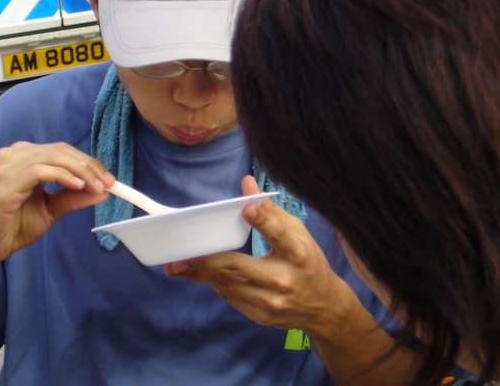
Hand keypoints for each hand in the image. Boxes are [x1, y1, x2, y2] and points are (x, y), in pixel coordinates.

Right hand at [0, 141, 113, 268]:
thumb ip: (74, 196)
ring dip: (80, 171)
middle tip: (108, 183)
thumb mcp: (52, 208)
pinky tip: (77, 186)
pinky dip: (62, 176)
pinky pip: (39, 171)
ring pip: (52, 157)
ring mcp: (6, 167)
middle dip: (89, 166)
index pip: (62, 150)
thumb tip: (104, 190)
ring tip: (96, 186)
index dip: (88, 162)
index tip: (109, 179)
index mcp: (24, 156)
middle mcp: (13, 155)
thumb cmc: (15, 225)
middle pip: (60, 150)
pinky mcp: (4, 184)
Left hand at [165, 176, 358, 337]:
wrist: (323, 307)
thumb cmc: (307, 262)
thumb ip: (270, 210)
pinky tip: (201, 275)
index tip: (247, 209)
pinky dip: (216, 284)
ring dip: (201, 275)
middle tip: (181, 256)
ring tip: (177, 266)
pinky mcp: (261, 315)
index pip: (280, 235)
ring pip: (229, 285)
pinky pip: (231, 297)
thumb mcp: (297, 233)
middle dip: (208, 262)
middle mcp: (284, 279)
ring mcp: (271, 301)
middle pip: (240, 268)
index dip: (264, 222)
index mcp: (298, 253)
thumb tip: (246, 183)